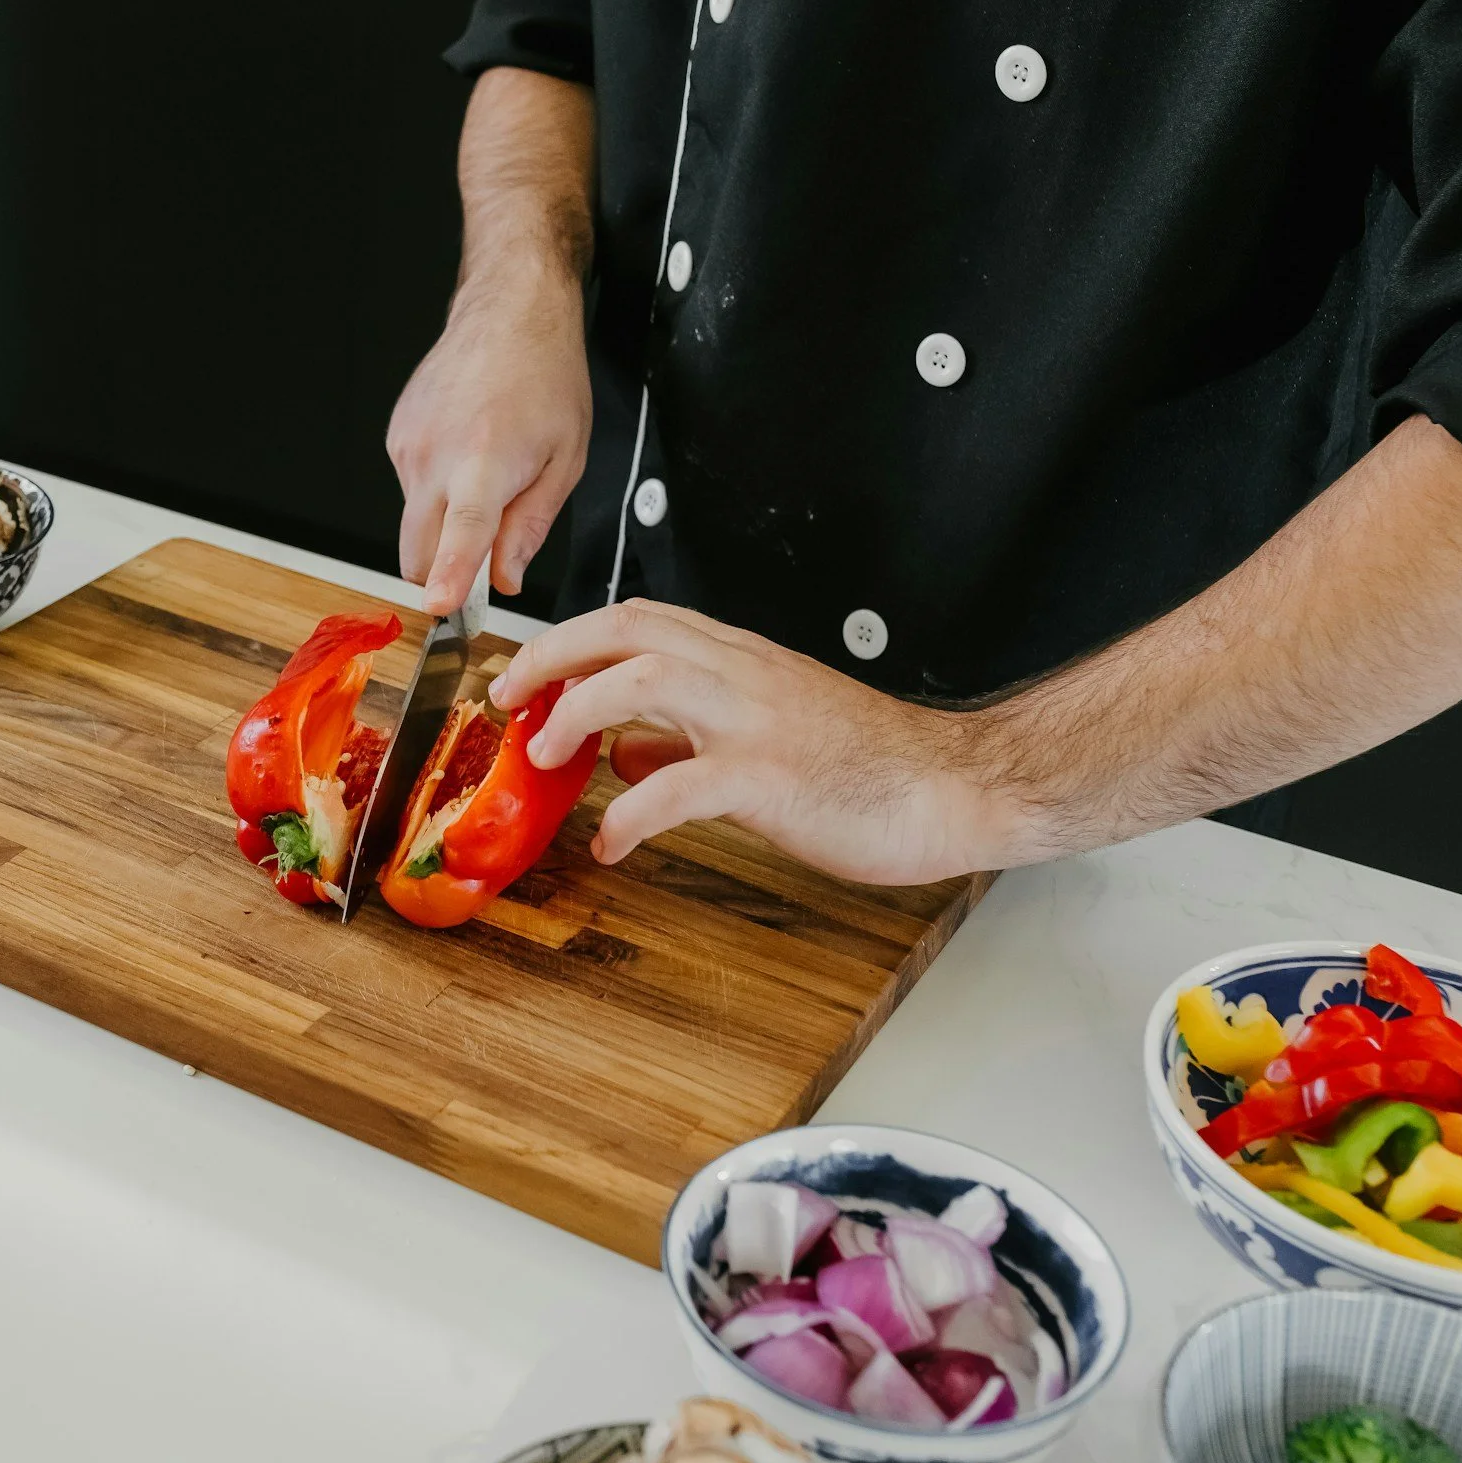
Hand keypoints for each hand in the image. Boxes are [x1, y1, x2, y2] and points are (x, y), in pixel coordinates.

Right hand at [388, 270, 589, 614]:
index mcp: (484, 463)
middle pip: (417, 552)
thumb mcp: (564, 460)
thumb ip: (530, 527)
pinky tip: (466, 451)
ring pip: (415, 522)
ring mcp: (407, 446)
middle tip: (485, 560)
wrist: (508, 311)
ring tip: (486, 474)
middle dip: (443, 572)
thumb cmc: (545, 377)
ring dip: (444, 522)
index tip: (440, 606)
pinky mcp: (396, 436)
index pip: (460, 534)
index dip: (449, 577)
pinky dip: (436, 489)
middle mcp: (434, 455)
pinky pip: (412, 488)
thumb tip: (507, 579)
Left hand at [490, 600, 1024, 884]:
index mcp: (741, 660)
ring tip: (542, 756)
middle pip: (627, 630)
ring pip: (646, 680)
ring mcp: (757, 721)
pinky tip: (610, 841)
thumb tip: (619, 750)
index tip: (527, 674)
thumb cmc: (870, 767)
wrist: (954, 789)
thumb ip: (688, 735)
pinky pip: (680, 786)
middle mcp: (743, 674)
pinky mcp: (771, 777)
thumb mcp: (768, 732)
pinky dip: (629, 813)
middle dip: (552, 656)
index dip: (571, 639)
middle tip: (507, 698)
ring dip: (578, 713)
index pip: (639, 621)